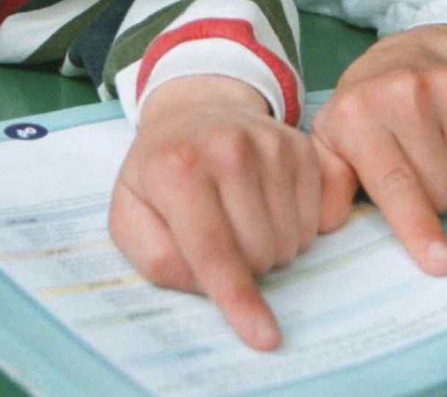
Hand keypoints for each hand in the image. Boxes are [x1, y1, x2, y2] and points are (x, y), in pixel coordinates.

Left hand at [109, 75, 341, 351]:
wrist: (196, 109)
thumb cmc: (159, 170)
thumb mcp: (130, 211)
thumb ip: (155, 257)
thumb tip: (208, 284)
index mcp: (176, 167)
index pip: (213, 249)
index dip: (238, 298)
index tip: (264, 338)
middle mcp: (228, 149)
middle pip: (258, 253)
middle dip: (244, 267)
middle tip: (220, 239)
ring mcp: (271, 143)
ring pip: (291, 241)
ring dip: (270, 249)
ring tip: (241, 218)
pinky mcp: (301, 146)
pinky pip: (316, 220)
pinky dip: (295, 228)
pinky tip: (267, 204)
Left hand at [312, 25, 446, 276]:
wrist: (422, 46)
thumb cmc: (372, 102)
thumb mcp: (336, 135)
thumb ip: (329, 180)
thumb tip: (327, 223)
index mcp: (360, 112)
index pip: (395, 184)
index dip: (418, 227)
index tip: (439, 263)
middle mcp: (405, 94)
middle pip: (442, 191)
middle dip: (435, 199)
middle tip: (420, 171)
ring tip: (441, 153)